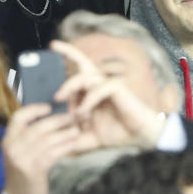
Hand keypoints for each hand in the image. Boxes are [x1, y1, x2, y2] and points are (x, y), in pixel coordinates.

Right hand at [2, 103, 88, 193]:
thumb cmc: (23, 172)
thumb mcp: (20, 152)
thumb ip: (29, 137)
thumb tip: (51, 117)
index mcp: (8, 139)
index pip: (18, 117)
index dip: (34, 109)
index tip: (49, 107)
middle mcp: (13, 147)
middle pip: (38, 127)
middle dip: (57, 120)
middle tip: (72, 116)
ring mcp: (22, 158)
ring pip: (48, 139)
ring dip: (65, 133)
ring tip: (77, 129)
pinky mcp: (34, 169)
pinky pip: (53, 153)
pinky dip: (65, 146)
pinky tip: (74, 143)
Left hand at [51, 40, 166, 148]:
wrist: (140, 138)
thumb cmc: (118, 134)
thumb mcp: (90, 138)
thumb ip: (74, 139)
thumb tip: (57, 148)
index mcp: (91, 92)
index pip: (78, 73)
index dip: (66, 65)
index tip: (52, 52)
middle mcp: (99, 85)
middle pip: (83, 63)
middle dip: (69, 51)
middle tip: (53, 45)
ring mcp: (109, 86)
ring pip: (86, 76)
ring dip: (70, 86)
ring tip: (59, 98)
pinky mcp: (119, 89)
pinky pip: (100, 88)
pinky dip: (88, 100)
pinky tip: (82, 112)